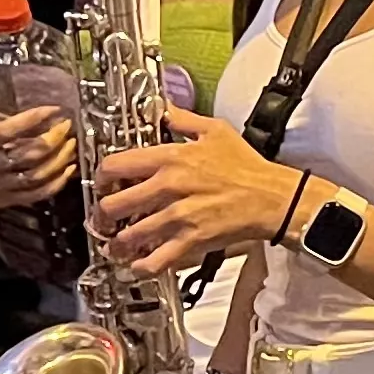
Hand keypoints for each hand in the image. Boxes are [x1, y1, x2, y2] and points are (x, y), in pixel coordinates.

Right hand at [0, 102, 79, 210]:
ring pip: (35, 175)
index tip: (53, 109)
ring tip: (71, 144)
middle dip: (53, 139)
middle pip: (28, 154)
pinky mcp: (5, 199)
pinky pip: (35, 195)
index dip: (34, 120)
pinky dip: (55, 184)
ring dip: (59, 160)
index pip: (8, 131)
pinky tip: (68, 171)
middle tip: (67, 125)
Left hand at [94, 106, 297, 276]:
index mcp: (170, 158)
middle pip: (113, 206)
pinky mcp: (191, 241)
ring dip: (118, 242)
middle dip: (103, 215)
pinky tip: (139, 264)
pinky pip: (155, 260)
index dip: (101, 177)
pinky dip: (141, 266)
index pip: (115, 166)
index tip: (103, 184)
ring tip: (117, 243)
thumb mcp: (215, 130)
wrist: (272, 197)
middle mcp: (168, 187)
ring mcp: (178, 217)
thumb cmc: (246, 165)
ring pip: (129, 236)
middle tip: (105, 218)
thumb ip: (182, 119)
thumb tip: (162, 107)